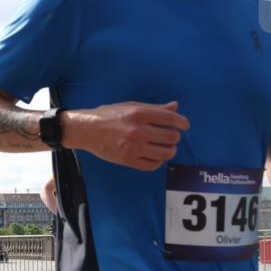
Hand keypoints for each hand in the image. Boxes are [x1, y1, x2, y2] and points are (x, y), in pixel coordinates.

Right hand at [64, 101, 188, 170]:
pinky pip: (152, 165)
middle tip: (171, 137)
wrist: (86, 130)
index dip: (183, 123)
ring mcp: (133, 147)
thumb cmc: (108, 115)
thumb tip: (175, 107)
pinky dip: (158, 162)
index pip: (172, 119)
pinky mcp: (127, 160)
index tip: (184, 126)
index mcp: (140, 113)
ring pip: (165, 153)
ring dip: (170, 151)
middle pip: (171, 137)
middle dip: (175, 137)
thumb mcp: (131, 106)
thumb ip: (154, 108)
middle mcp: (138, 130)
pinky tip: (156, 157)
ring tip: (167, 148)